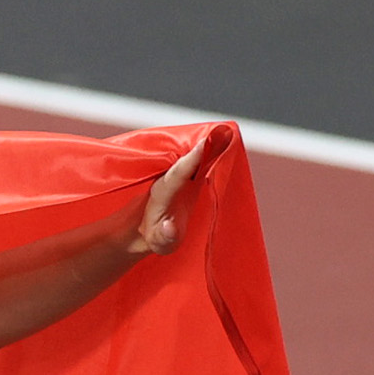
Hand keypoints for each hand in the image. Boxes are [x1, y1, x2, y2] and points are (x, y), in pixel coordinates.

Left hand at [126, 130, 215, 256]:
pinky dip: (209, 151)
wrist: (146, 230)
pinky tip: (223, 142)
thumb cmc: (154, 238)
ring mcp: (178, 176)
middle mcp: (169, 179)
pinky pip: (197, 161)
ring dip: (209, 146)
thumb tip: (170, 226)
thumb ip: (164, 236)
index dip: (192, 159)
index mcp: (162, 192)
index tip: (204, 143)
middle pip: (187, 159)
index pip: (178, 173)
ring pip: (192, 157)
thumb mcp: (158, 243)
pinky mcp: (187, 177)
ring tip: (227, 133)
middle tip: (224, 131)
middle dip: (204, 146)